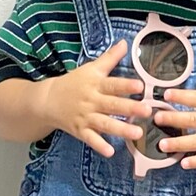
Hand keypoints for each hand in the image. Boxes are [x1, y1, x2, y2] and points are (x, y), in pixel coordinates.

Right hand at [42, 39, 153, 158]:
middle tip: (147, 111)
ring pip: (105, 123)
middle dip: (130, 108)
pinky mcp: (80, 131)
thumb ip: (110, 58)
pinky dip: (99, 145)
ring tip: (138, 133)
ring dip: (121, 129)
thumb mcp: (90, 69)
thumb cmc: (74, 83)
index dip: (126, 84)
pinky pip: (90, 139)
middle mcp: (92, 101)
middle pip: (112, 105)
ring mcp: (86, 117)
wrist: (47, 100)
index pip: (112, 84)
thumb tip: (126, 42)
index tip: (140, 85)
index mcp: (96, 84)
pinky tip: (110, 152)